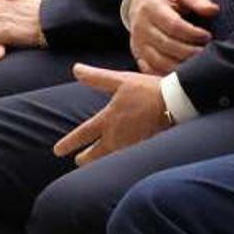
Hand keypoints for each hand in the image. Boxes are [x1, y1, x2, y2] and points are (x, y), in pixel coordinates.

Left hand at [52, 64, 169, 164]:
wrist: (176, 103)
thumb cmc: (148, 90)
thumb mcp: (121, 80)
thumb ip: (96, 77)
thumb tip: (75, 69)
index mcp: (108, 120)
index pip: (82, 134)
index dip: (68, 143)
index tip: (57, 151)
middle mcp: (116, 137)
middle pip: (94, 156)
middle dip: (85, 159)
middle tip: (79, 160)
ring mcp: (129, 147)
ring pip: (109, 161)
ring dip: (101, 163)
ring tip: (96, 165)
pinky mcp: (142, 151)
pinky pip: (125, 161)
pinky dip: (119, 164)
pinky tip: (120, 163)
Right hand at [128, 0, 214, 75]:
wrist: (141, 0)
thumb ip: (197, 0)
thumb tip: (213, 10)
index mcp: (152, 7)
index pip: (173, 25)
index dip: (192, 33)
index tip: (207, 36)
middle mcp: (141, 26)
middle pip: (166, 45)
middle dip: (189, 51)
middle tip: (206, 53)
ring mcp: (138, 42)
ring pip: (158, 61)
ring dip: (180, 66)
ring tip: (197, 65)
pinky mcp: (138, 54)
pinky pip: (151, 70)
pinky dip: (167, 74)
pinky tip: (182, 74)